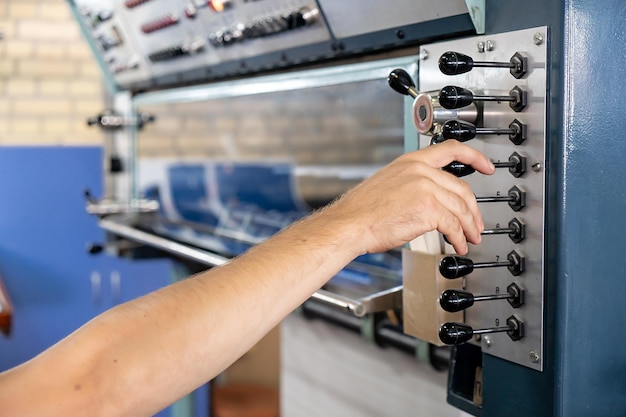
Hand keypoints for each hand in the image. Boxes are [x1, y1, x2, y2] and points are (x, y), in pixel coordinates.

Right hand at [324, 140, 494, 254]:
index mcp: (411, 161)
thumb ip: (413, 184)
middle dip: (474, 210)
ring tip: (469, 240)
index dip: (475, 157)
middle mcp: (420, 171)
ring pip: (460, 209)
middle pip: (462, 188)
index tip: (486, 166)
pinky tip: (457, 245)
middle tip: (476, 224)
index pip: (451, 149)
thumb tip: (432, 201)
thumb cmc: (362, 211)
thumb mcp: (389, 183)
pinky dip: (459, 238)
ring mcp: (426, 188)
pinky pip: (453, 225)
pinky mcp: (428, 209)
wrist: (350, 224)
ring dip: (469, 228)